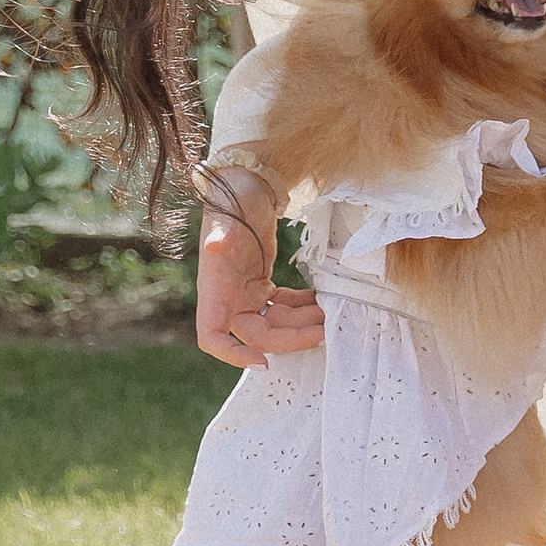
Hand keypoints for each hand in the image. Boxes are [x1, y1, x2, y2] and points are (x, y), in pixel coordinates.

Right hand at [195, 165, 324, 367]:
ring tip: (333, 312)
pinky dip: (304, 308)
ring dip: (304, 323)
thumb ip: (222, 233)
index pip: (212, 336)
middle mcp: (228, 297)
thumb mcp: (228, 214)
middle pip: (259, 335)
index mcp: (214, 289)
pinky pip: (284, 308)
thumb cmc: (232, 197)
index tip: (263, 362)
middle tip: (325, 330)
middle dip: (292, 337)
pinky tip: (324, 299)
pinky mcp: (262, 285)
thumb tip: (216, 245)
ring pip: (277, 323)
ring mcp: (246, 293)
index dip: (233, 355)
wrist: (244, 183)